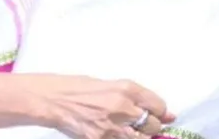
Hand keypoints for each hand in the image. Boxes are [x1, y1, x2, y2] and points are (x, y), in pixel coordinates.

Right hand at [37, 75, 174, 138]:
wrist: (54, 99)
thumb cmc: (81, 88)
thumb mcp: (112, 85)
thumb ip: (137, 98)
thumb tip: (164, 112)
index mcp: (127, 88)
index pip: (159, 106)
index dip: (161, 112)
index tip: (160, 114)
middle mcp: (123, 107)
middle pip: (153, 124)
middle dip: (151, 126)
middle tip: (142, 124)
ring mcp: (112, 127)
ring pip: (141, 138)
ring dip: (139, 136)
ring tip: (128, 130)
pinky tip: (118, 135)